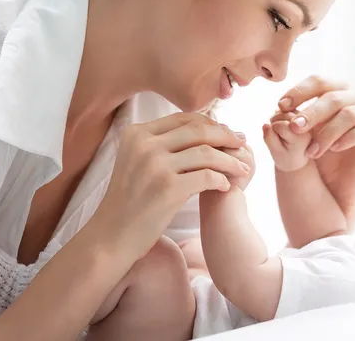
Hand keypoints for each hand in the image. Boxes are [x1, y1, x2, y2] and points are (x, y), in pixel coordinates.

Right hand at [89, 113, 249, 261]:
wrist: (112, 235)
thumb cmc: (131, 200)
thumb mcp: (138, 162)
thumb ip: (164, 144)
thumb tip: (207, 130)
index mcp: (137, 133)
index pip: (184, 119)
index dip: (211, 124)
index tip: (228, 132)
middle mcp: (144, 144)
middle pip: (198, 131)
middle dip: (226, 136)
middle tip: (242, 144)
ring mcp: (155, 165)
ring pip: (207, 153)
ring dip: (230, 160)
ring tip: (242, 169)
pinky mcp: (167, 187)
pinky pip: (207, 176)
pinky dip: (221, 180)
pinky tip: (226, 186)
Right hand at [263, 110, 311, 171]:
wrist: (297, 157)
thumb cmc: (286, 156)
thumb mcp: (276, 152)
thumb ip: (269, 139)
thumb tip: (265, 124)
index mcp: (302, 136)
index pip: (278, 125)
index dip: (273, 133)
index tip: (280, 144)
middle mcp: (308, 125)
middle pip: (281, 115)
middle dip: (275, 124)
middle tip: (280, 138)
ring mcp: (307, 118)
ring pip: (283, 110)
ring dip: (278, 119)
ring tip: (282, 133)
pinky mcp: (303, 113)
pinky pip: (286, 108)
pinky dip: (281, 115)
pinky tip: (283, 125)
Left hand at [277, 75, 354, 218]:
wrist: (337, 189)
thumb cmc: (318, 160)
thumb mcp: (301, 137)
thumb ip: (293, 118)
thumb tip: (279, 107)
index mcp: (339, 92)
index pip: (320, 81)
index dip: (300, 91)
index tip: (281, 106)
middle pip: (335, 96)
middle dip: (311, 112)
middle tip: (295, 128)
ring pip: (350, 113)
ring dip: (327, 132)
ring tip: (312, 152)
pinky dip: (349, 137)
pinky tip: (335, 149)